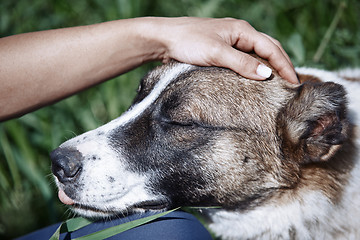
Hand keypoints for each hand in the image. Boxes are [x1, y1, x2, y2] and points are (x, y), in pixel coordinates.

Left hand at [154, 17, 297, 83]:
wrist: (164, 39)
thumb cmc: (188, 41)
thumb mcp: (217, 53)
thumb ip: (241, 64)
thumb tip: (266, 74)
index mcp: (242, 30)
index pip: (271, 48)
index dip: (285, 66)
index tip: (294, 84)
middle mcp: (239, 34)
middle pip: (268, 49)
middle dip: (281, 65)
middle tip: (291, 85)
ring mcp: (230, 41)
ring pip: (257, 54)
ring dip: (269, 66)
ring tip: (278, 84)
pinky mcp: (221, 50)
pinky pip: (244, 59)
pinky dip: (254, 68)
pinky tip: (254, 79)